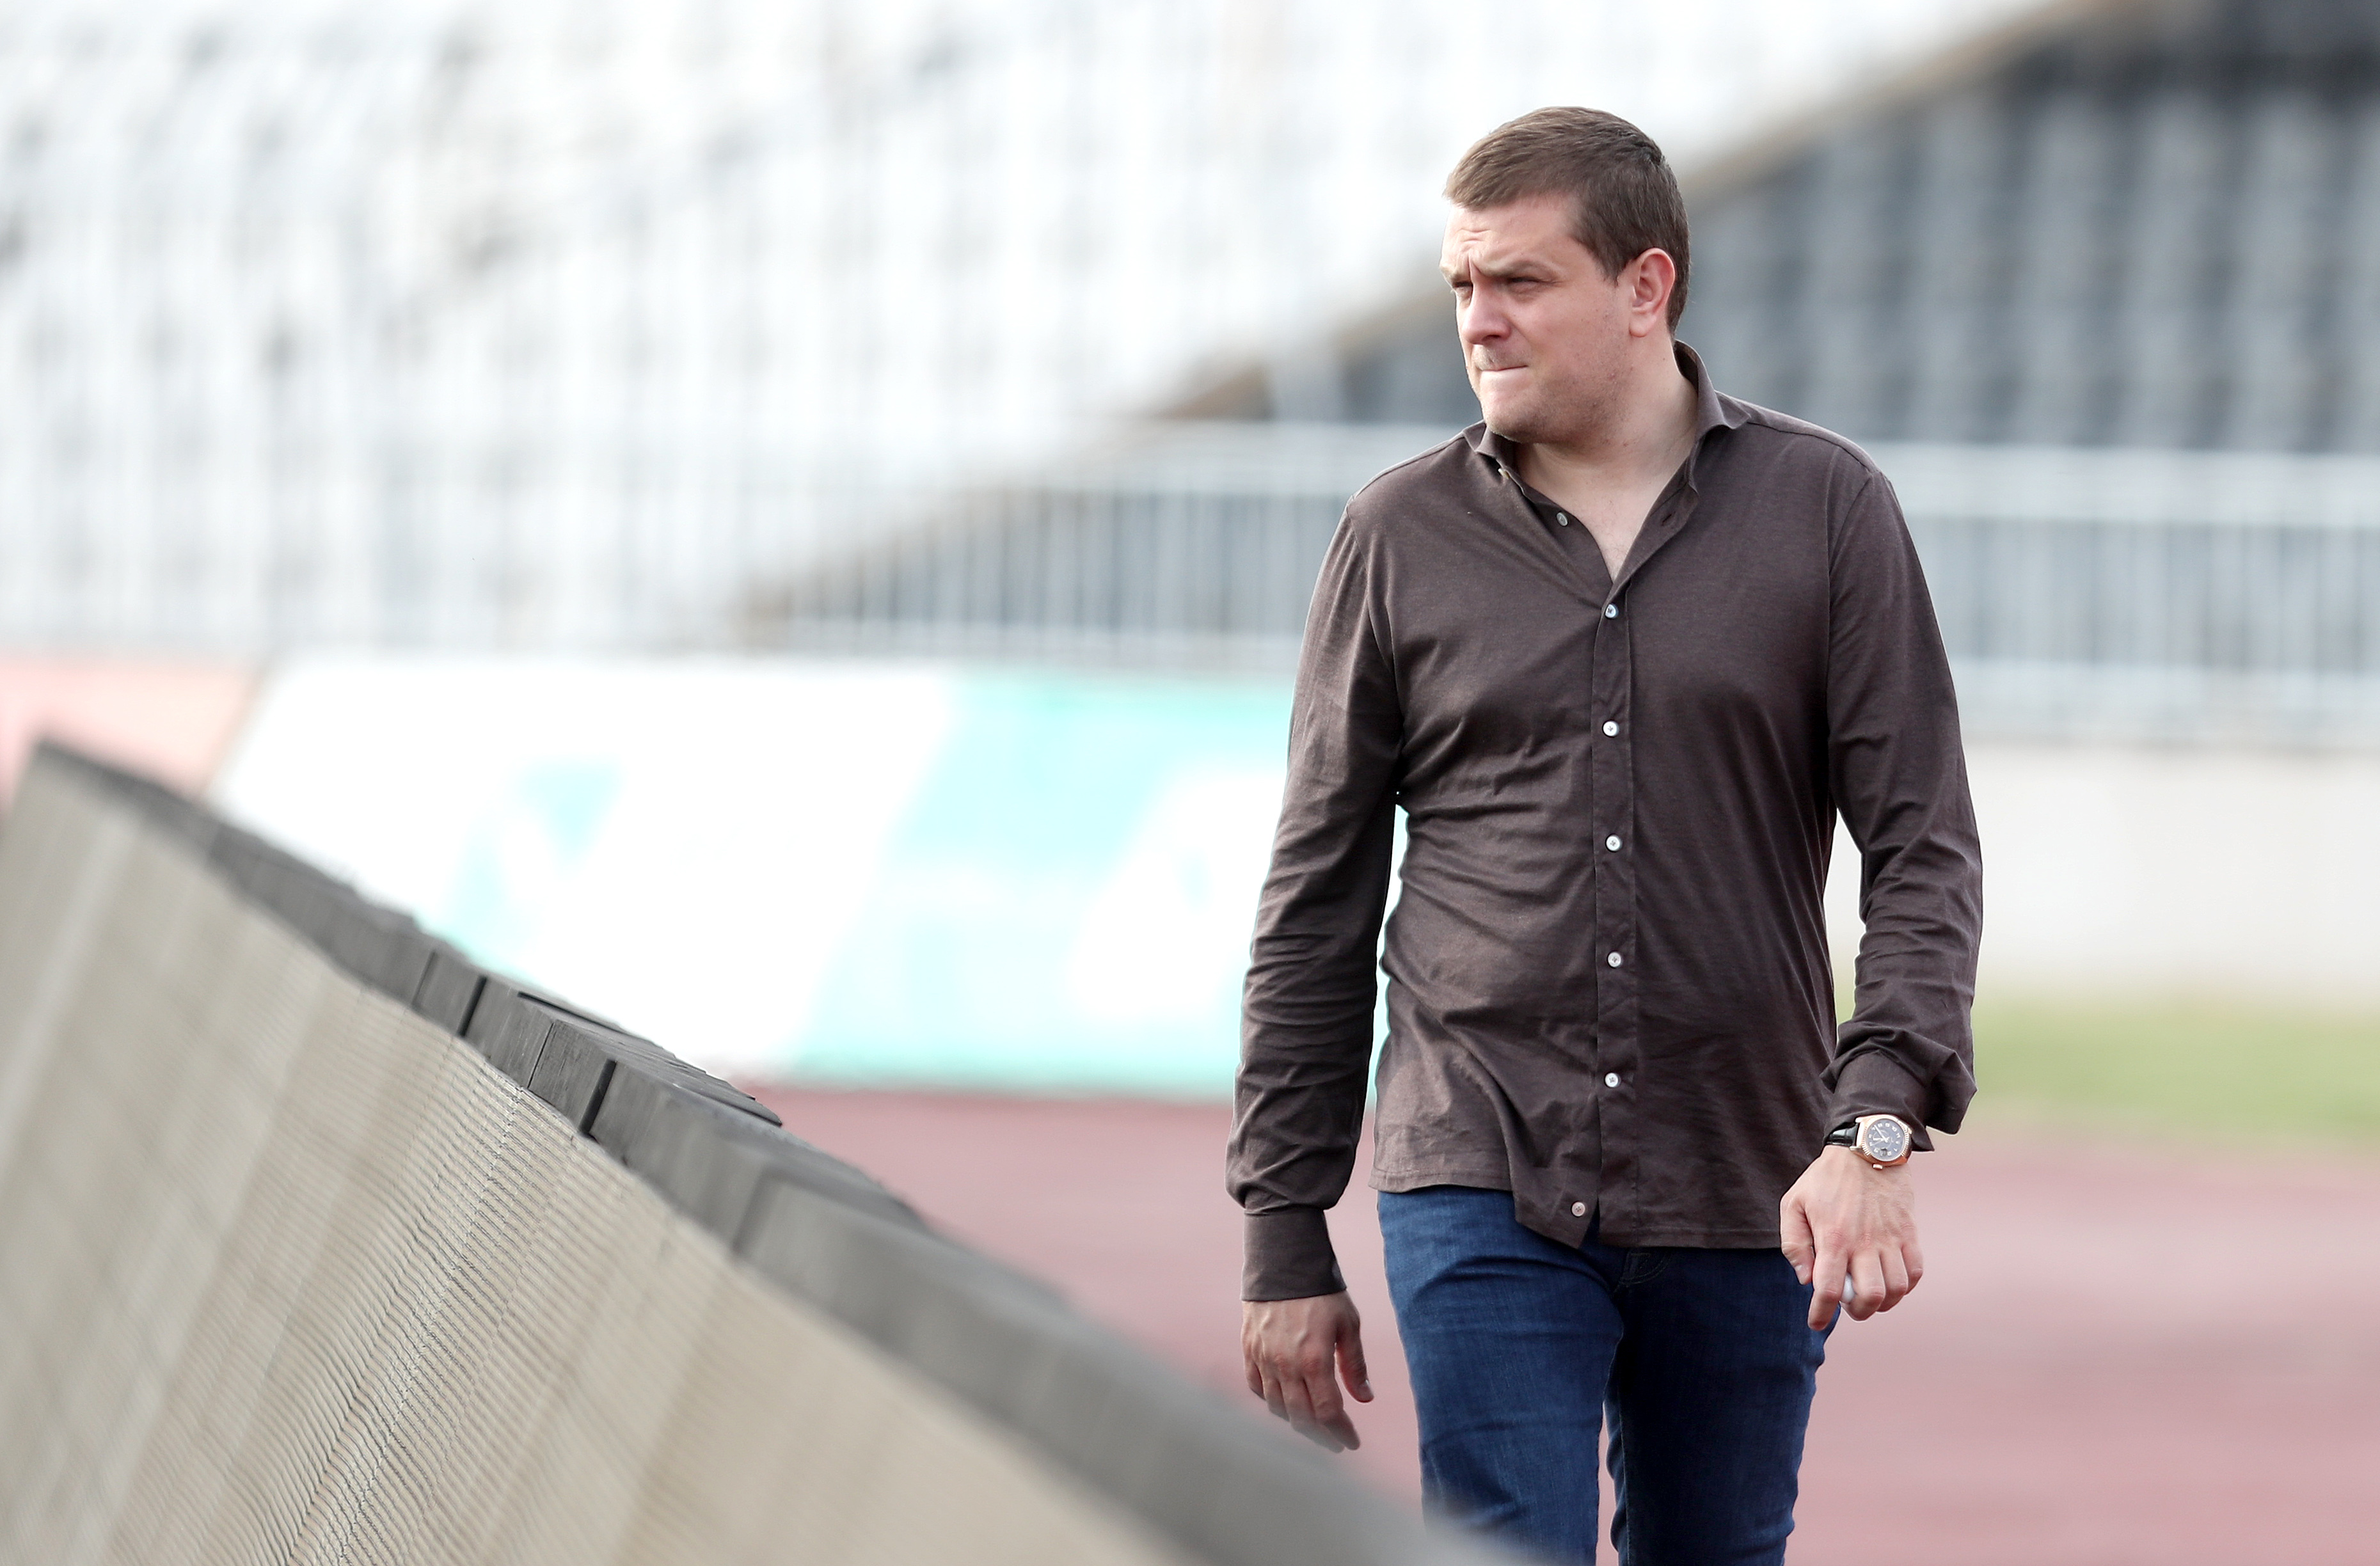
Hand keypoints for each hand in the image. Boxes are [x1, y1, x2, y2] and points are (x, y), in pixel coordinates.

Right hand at [1241, 1291, 1371, 1450]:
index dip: (1341, 1432)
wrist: (1284, 1262)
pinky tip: (1284, 1402)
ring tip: (1312, 1424)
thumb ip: (1354, 1365)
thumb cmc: (1322, 1292)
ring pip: (1277, 1407)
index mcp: (1315, 1361)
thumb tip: (1364, 1398)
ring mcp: (1264, 1359)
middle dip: (1321, 1436)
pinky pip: (1256, 1387)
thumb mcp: (1348, 1325)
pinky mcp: (1249, 1350)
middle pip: (1301, 1418)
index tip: (1352, 1442)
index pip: (1328, 1412)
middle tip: (1335, 1443)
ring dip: (1296, 1422)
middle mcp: (1286, 1366)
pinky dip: (1270, 1401)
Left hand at [1779, 1145, 1923, 1330]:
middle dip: (1856, 1312)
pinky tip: (1890, 1283)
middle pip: (1868, 1297)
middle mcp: (1864, 1242)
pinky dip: (1904, 1287)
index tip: (1815, 1323)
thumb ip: (1794, 1243)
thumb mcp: (1793, 1203)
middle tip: (1847, 1306)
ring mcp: (1891, 1239)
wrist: (1866, 1149)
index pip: (1828, 1289)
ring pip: (1896, 1290)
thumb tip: (1806, 1279)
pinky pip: (1914, 1273)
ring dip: (1882, 1303)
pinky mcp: (1909, 1233)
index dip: (1820, 1313)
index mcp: (1833, 1237)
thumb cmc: (1824, 1179)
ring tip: (1869, 1296)